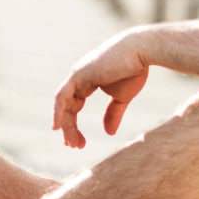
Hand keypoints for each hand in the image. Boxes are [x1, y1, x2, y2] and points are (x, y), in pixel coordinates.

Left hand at [52, 29, 149, 147]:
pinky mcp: (78, 75)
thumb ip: (113, 113)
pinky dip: (58, 112)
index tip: (79, 142)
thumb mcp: (122, 97)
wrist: (141, 52)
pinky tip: (58, 126)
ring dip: (66, 125)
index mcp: (89, 80)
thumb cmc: (134, 70)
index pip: (75, 104)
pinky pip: (62, 96)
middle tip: (74, 146)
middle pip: (68, 107)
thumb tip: (108, 133)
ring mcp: (77, 75)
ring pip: (63, 104)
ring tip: (72, 143)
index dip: (74, 124)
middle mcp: (80, 77)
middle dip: (70, 128)